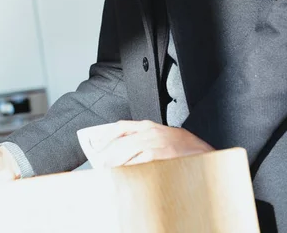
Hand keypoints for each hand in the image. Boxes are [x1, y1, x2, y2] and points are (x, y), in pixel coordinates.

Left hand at [89, 120, 213, 166]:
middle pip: (120, 142)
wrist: (204, 154)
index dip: (106, 135)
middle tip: (100, 165)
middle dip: (107, 154)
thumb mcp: (162, 136)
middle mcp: (149, 132)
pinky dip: (128, 170)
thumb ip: (144, 140)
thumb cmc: (185, 147)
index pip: (121, 127)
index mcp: (149, 126)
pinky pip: (137, 164)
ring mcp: (154, 144)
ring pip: (126, 153)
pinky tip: (123, 175)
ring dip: (114, 164)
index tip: (96, 143)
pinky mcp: (159, 156)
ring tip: (108, 172)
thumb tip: (122, 151)